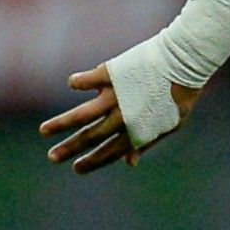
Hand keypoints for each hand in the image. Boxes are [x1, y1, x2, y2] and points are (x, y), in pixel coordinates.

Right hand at [40, 64, 201, 173]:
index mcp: (139, 128)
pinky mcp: (112, 74)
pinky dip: (79, 82)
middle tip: (52, 157)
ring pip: (82, 114)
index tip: (76, 169)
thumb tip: (129, 163)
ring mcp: (117, 94)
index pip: (111, 152)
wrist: (185, 60)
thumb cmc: (178, 94)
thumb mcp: (168, 124)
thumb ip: (146, 142)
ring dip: (61, 124)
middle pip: (91, 136)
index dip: (93, 162)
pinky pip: (88, 80)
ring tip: (44, 131)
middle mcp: (125, 115)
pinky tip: (73, 84)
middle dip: (70, 148)